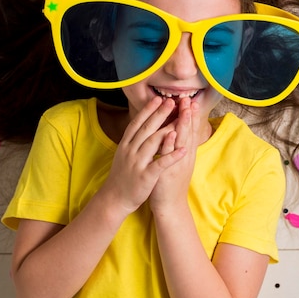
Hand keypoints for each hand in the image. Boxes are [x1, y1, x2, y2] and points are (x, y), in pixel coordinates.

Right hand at [101, 96, 185, 215]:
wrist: (115, 199)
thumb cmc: (123, 175)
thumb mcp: (124, 153)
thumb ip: (132, 139)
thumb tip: (141, 124)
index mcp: (126, 144)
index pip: (137, 123)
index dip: (148, 110)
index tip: (158, 98)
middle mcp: (130, 151)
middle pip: (146, 128)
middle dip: (160, 114)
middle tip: (171, 101)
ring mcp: (137, 163)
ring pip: (153, 143)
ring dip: (168, 130)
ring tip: (181, 120)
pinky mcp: (145, 176)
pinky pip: (160, 164)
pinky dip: (172, 156)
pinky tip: (184, 150)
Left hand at [149, 97, 200, 214]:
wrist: (169, 204)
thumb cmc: (169, 181)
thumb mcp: (176, 160)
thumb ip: (177, 145)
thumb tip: (176, 129)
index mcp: (185, 152)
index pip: (190, 130)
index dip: (191, 115)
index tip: (191, 100)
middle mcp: (184, 156)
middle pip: (189, 132)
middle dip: (188, 114)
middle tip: (189, 98)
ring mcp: (178, 163)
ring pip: (182, 140)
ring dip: (183, 123)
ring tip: (184, 108)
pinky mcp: (169, 171)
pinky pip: (170, 154)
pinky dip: (171, 143)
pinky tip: (171, 131)